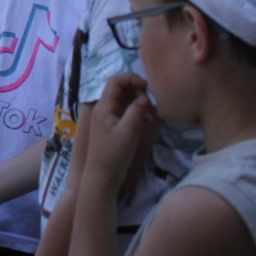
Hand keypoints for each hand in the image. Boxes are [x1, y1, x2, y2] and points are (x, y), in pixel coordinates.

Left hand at [85, 73, 157, 189]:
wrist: (103, 177)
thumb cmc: (114, 154)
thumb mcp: (128, 131)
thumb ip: (136, 111)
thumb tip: (145, 97)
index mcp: (104, 107)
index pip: (115, 81)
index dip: (131, 79)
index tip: (147, 87)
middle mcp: (105, 109)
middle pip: (120, 89)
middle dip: (137, 91)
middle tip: (150, 103)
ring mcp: (109, 118)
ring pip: (125, 101)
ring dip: (139, 102)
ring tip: (152, 112)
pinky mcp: (114, 128)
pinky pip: (126, 113)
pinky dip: (138, 112)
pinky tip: (149, 120)